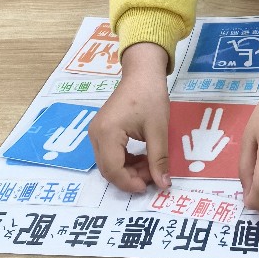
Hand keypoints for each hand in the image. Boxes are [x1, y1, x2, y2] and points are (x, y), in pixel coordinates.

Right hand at [88, 42, 170, 192]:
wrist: (142, 73)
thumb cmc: (150, 96)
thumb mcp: (158, 129)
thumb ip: (159, 158)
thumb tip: (163, 184)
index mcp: (106, 133)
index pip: (113, 169)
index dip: (130, 182)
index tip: (150, 185)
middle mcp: (95, 134)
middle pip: (108, 169)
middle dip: (130, 177)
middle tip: (153, 175)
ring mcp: (95, 132)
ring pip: (108, 164)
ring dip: (128, 170)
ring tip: (150, 165)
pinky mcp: (101, 130)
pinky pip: (109, 154)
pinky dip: (124, 161)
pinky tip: (142, 157)